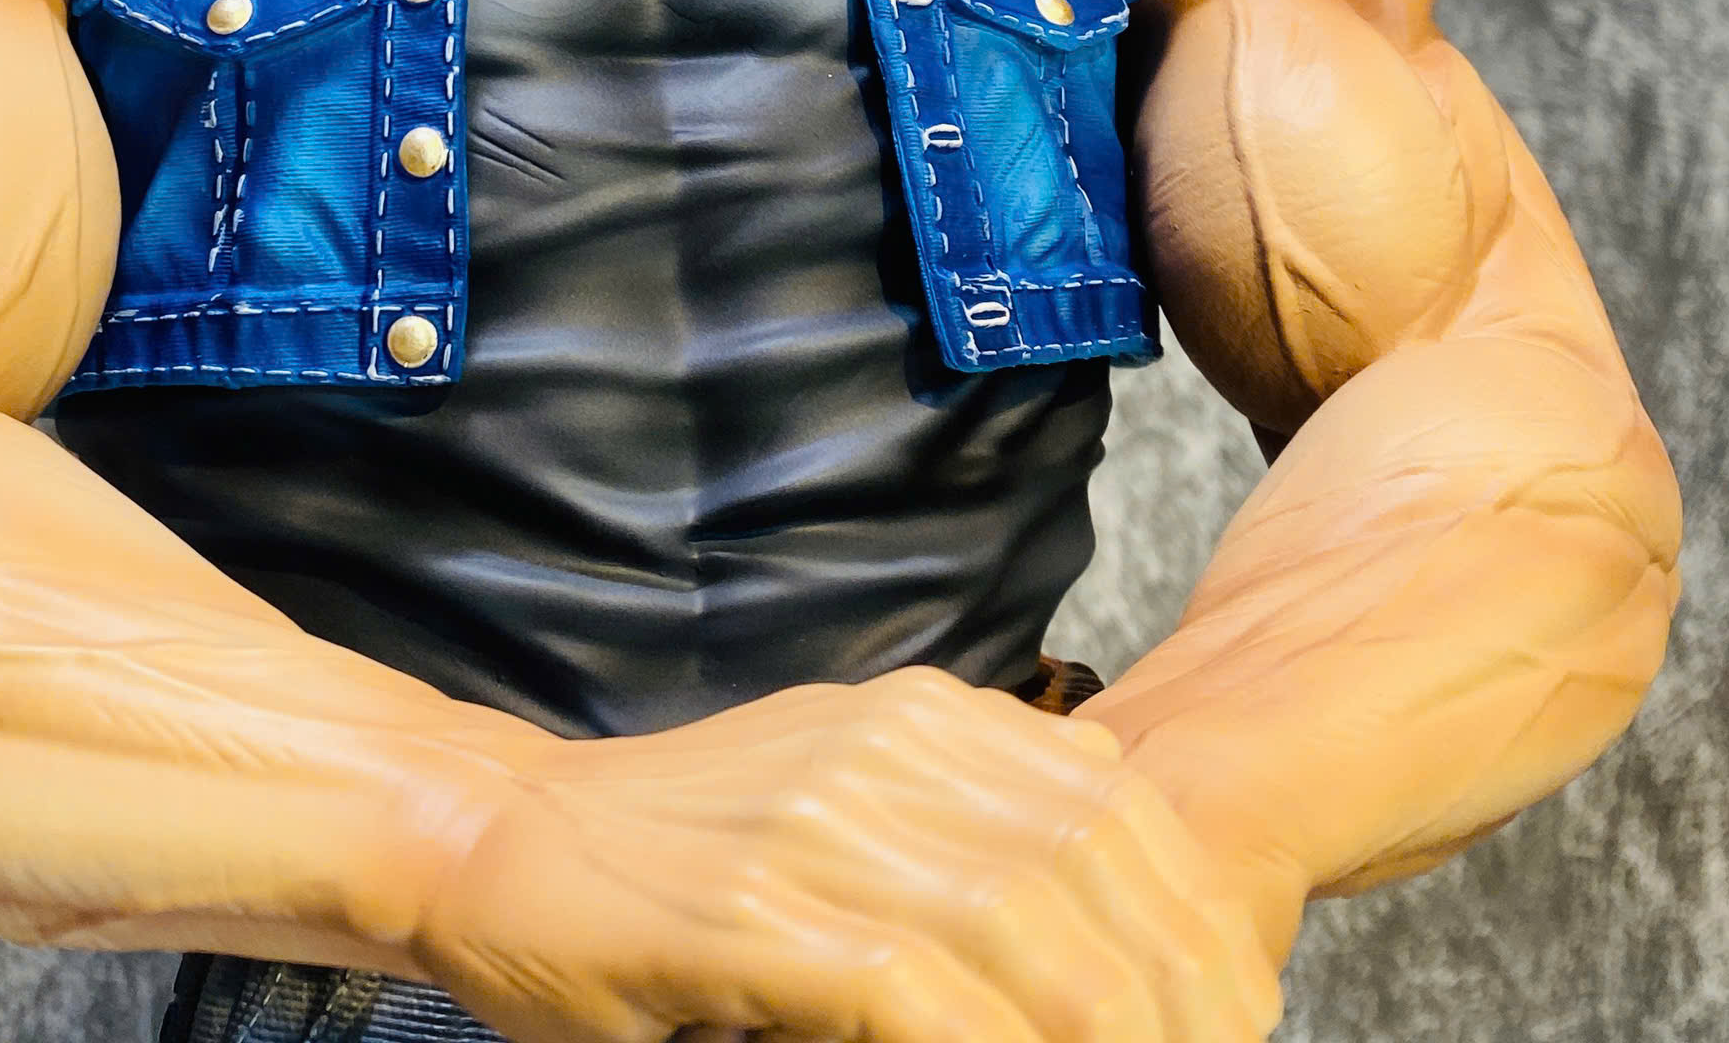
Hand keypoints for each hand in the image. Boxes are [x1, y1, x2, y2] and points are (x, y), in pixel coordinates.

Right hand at [412, 666, 1282, 1042]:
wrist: (496, 845)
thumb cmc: (671, 861)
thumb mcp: (833, 803)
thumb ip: (954, 819)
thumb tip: (1104, 864)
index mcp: (915, 717)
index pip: (1116, 800)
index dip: (1195, 916)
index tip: (1232, 1008)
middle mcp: (883, 748)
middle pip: (1095, 867)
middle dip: (1176, 994)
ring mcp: (820, 823)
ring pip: (1029, 932)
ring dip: (1100, 1034)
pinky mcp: (758, 913)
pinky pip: (916, 995)